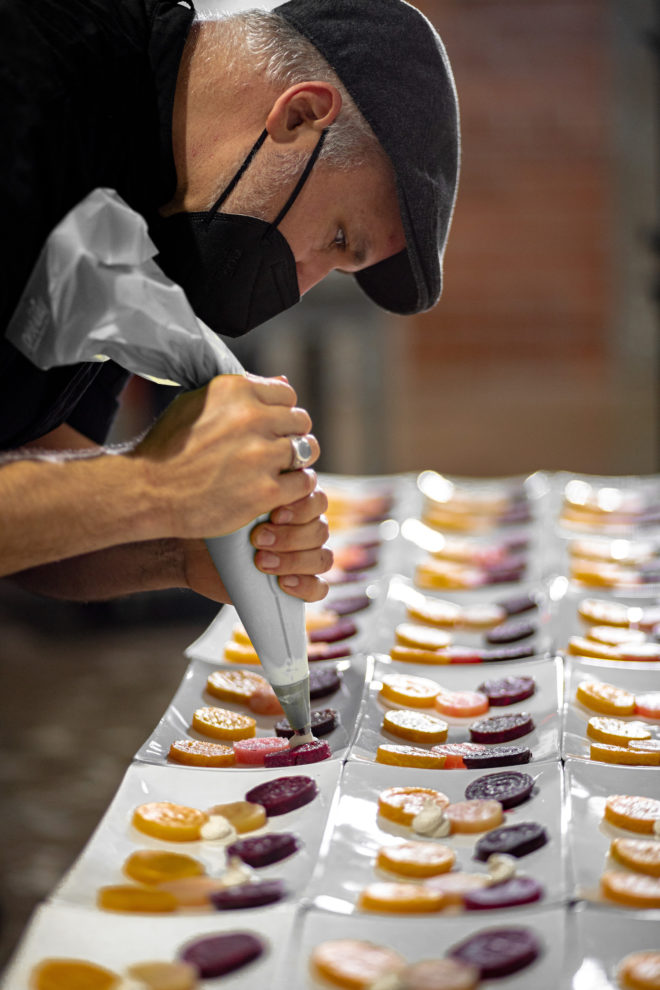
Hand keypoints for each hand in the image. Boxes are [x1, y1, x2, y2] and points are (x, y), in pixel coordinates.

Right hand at [130, 374, 319, 538]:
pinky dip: (294, 488)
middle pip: (300, 421)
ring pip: (308, 450)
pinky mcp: (265, 490)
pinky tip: (278, 491)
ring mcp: (260, 455)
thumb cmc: (168, 448)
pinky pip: (303, 483)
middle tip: (272, 452)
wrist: (147, 491)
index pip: (286, 395)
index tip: (268, 428)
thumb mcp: (196, 403)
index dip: (279, 413)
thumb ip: (241, 392)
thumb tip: (283, 381)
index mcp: (235, 390)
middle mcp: (251, 417)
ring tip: (277, 471)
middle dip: (289, 435)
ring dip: (295, 462)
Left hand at [180, 487, 332, 603]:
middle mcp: (303, 527)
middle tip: (257, 539)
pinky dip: (305, 586)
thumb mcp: (232, 504)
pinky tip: (283, 583)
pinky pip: (319, 588)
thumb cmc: (212, 521)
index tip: (274, 515)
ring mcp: (302, 556)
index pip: (317, 501)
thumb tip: (276, 481)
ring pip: (322, 558)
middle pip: (320, 530)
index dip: (301, 509)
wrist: (193, 552)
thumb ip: (257, 495)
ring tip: (261, 562)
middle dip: (289, 537)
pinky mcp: (297, 584)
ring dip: (294, 560)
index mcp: (294, 501)